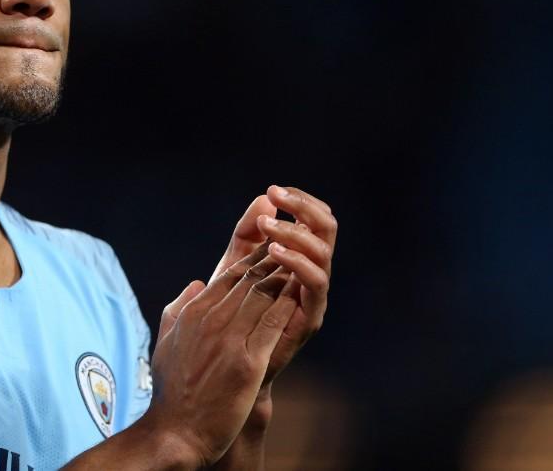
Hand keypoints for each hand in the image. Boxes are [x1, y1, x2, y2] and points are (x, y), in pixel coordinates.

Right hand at [144, 245, 301, 465]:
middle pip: (248, 280)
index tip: (270, 248)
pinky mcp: (246, 362)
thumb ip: (178, 309)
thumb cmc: (170, 391)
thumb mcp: (166, 341)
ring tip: (302, 264)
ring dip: (283, 278)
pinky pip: (271, 326)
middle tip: (293, 246)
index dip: (252, 259)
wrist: (175, 430)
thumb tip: (194, 284)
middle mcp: (210, 320)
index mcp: (192, 313)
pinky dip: (286, 308)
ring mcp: (228, 339)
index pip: (228, 276)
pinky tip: (300, 297)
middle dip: (273, 260)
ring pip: (261, 297)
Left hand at [211, 185, 335, 385]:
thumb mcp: (234, 264)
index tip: (274, 190)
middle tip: (278, 197)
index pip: (312, 218)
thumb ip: (247, 233)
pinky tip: (273, 251)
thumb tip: (263, 198)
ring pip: (324, 252)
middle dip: (304, 207)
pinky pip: (316, 284)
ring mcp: (312, 293)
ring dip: (297, 233)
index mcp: (297, 256)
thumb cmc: (229, 312)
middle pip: (327, 228)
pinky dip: (298, 263)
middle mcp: (311, 271)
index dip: (298, 200)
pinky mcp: (309, 316)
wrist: (225, 363)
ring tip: (269, 227)